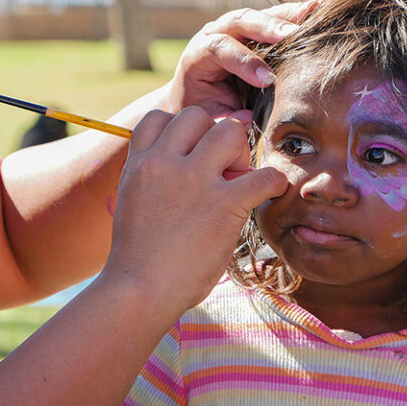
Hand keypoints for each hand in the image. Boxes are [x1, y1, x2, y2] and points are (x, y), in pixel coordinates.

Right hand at [102, 107, 286, 308]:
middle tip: (222, 169)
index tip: (192, 154)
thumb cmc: (138, 260)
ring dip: (242, 152)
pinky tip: (270, 195)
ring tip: (239, 182)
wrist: (137, 290)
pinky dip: (274, 183)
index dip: (181, 130)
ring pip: (231, 130)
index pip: (160, 117)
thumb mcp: (132, 205)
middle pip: (198, 115)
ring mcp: (195, 180)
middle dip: (214, 135)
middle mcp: (164, 163)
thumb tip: (187, 173)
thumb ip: (154, 181)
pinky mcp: (224, 204)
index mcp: (140, 163)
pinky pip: (264, 175)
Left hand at [169, 2, 315, 119]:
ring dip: (287, 15)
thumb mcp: (208, 117)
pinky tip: (315, 10)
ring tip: (312, 12)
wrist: (200, 95)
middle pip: (241, 20)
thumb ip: (223, 119)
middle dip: (268, 27)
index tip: (268, 79)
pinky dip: (294, 14)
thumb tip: (248, 119)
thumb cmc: (205, 108)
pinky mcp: (255, 28)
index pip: (221, 48)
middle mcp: (216, 32)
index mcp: (199, 54)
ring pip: (261, 14)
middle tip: (293, 35)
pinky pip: (275, 17)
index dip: (245, 62)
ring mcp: (236, 27)